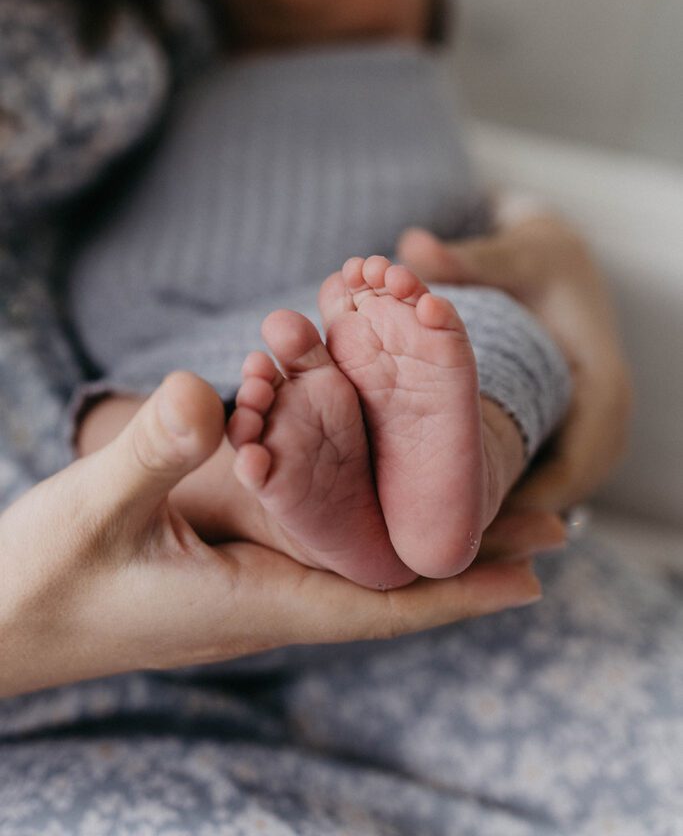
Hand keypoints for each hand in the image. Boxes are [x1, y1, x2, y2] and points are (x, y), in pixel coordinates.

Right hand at [0, 372, 546, 698]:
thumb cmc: (40, 582)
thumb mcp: (89, 511)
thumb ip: (150, 454)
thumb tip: (210, 391)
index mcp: (252, 601)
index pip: (378, 606)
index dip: (460, 588)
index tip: (536, 571)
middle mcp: (266, 597)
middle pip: (389, 580)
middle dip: (465, 554)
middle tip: (546, 519)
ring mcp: (249, 582)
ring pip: (357, 556)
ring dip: (419, 528)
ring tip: (480, 493)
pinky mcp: (226, 563)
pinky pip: (315, 538)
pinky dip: (361, 509)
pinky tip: (379, 484)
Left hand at [397, 214, 632, 512]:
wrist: (560, 264)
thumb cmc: (548, 262)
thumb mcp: (517, 255)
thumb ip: (469, 260)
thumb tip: (415, 245)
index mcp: (602, 393)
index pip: (571, 473)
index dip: (517, 504)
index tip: (461, 525)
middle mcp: (595, 426)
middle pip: (549, 494)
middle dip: (492, 515)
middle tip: (432, 541)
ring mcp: (575, 436)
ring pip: (533, 489)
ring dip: (486, 504)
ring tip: (425, 528)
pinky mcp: (551, 434)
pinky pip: (522, 470)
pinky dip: (485, 480)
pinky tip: (434, 492)